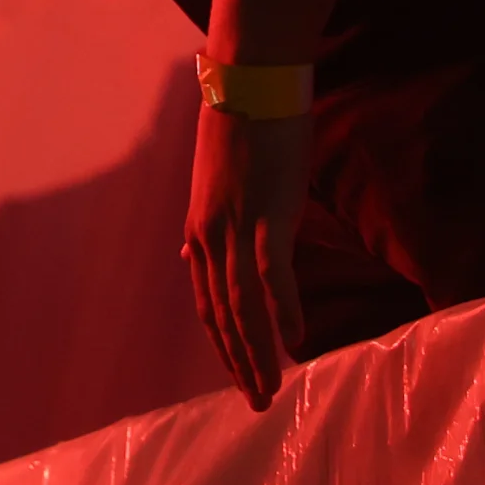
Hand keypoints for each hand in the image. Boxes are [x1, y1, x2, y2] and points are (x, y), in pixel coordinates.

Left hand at [182, 100, 312, 408]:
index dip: (223, 344)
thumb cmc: (241, 129)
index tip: (240, 376)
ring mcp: (237, 224)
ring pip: (244, 303)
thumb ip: (209, 224)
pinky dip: (282, 309)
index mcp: (199, 230)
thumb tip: (189, 252)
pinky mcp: (266, 211)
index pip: (206, 303)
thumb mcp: (216, 183)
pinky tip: (294, 341)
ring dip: (260, 351)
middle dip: (241, 362)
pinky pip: (271, 271)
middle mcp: (210, 234)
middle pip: (223, 314)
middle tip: (258, 403)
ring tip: (272, 389)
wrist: (248, 81)